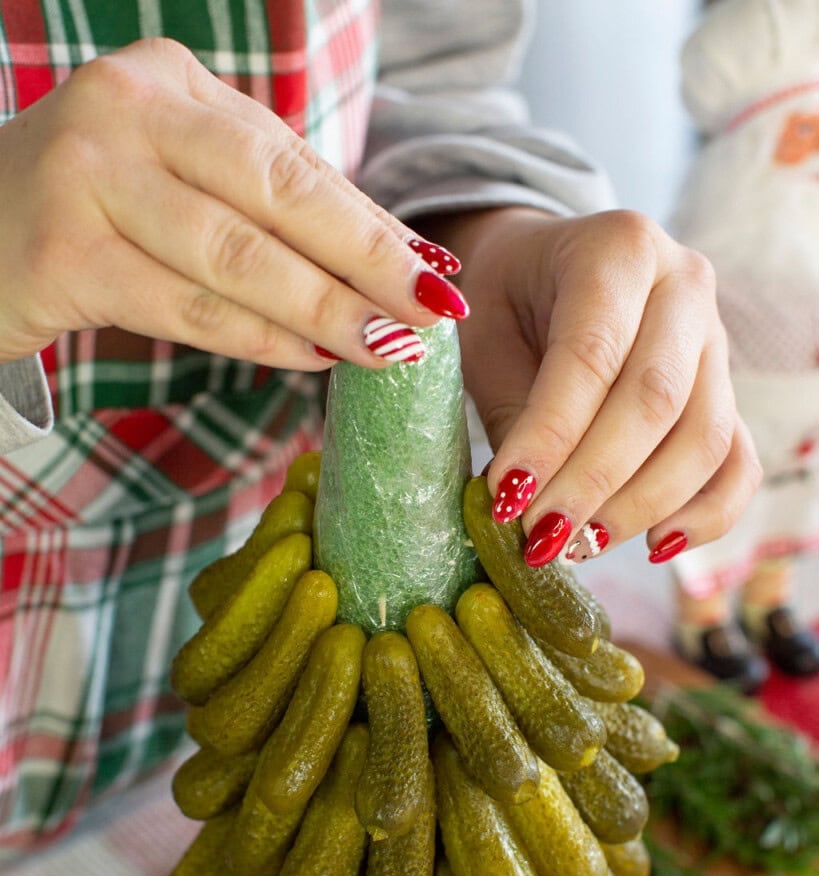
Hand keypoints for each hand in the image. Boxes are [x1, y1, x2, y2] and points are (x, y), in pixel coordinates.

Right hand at [0, 38, 466, 369]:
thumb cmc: (102, 208)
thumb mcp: (185, 177)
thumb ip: (275, 205)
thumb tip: (398, 254)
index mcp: (168, 82)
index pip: (291, 161)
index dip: (369, 223)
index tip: (433, 273)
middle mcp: (125, 112)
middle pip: (274, 196)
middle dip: (364, 261)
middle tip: (431, 311)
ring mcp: (86, 178)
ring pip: (233, 256)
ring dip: (321, 309)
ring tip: (385, 346)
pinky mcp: (62, 254)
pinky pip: (184, 306)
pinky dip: (257, 338)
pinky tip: (311, 357)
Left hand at [419, 206, 761, 564]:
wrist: (542, 269)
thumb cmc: (506, 301)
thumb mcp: (487, 338)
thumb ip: (513, 412)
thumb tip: (524, 506)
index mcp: (618, 248)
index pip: (591, 354)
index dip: (550, 435)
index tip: (507, 497)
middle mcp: (684, 285)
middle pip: (656, 400)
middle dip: (593, 481)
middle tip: (540, 537)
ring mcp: (716, 339)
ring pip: (703, 437)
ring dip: (638, 506)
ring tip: (577, 545)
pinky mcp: (726, 391)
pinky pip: (737, 462)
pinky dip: (704, 514)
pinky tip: (651, 544)